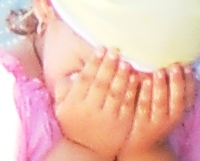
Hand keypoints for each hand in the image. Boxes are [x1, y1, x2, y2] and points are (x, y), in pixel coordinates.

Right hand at [51, 53, 180, 158]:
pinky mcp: (122, 123)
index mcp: (72, 105)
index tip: (101, 48)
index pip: (84, 80)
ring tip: (126, 61)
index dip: (93, 63)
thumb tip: (69, 72)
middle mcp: (88, 111)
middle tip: (115, 50)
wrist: (86, 150)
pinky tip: (137, 77)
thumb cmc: (75, 123)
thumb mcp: (62, 108)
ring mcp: (106, 118)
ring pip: (115, 93)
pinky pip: (128, 103)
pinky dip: (132, 89)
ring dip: (121, 75)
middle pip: (100, 84)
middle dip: (108, 66)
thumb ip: (63, 90)